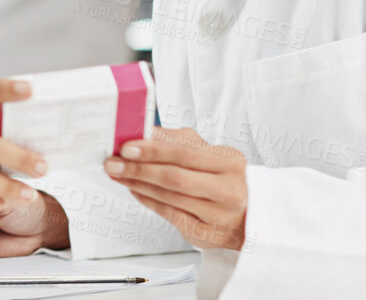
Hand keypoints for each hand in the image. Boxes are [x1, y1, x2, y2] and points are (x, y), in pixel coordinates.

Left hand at [105, 126, 247, 249]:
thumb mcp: (210, 154)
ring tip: (118, 174)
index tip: (127, 146)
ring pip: (169, 197)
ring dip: (138, 184)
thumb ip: (179, 141)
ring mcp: (218, 215)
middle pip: (175, 177)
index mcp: (230, 163)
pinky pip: (170, 215)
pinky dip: (148, 200)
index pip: (186, 153)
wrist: (251, 215)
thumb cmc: (225, 179)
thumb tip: (145, 132)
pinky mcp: (206, 234)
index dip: (153, 150)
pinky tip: (135, 190)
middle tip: (113, 162)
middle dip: (139, 169)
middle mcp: (228, 190)